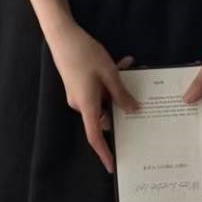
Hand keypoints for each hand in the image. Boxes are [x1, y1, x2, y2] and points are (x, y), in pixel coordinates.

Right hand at [48, 20, 136, 174]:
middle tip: (139, 94)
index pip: (95, 136)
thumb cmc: (85, 54)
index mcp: (87, 105)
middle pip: (105, 114)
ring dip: (118, 87)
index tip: (113, 166)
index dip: (104, 152)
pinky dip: (110, 80)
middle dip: (121, 105)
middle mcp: (81, 104)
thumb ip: (121, 94)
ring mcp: (78, 94)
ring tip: (131, 66)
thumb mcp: (109, 73)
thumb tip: (132, 111)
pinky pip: (98, 89)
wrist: (62, 36)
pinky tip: (123, 63)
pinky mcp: (78, 85)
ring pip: (104, 98)